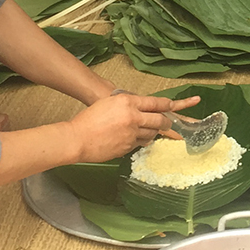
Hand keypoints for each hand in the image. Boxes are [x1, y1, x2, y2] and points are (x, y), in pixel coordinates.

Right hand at [68, 93, 199, 162]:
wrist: (77, 138)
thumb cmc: (89, 119)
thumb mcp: (110, 103)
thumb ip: (127, 104)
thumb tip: (141, 108)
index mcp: (127, 102)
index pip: (155, 102)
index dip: (166, 105)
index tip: (172, 106)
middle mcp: (133, 116)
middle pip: (159, 119)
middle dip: (166, 122)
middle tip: (167, 123)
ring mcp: (131, 133)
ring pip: (151, 133)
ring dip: (152, 132)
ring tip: (149, 131)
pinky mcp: (128, 147)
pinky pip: (140, 144)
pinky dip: (139, 141)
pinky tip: (132, 139)